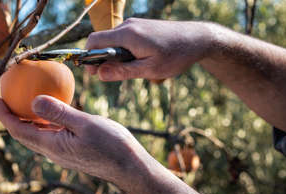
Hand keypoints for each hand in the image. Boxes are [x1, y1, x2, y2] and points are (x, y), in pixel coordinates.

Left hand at [0, 96, 152, 182]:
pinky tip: (51, 111)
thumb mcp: (85, 124)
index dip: (4, 116)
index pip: (19, 130)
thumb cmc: (112, 145)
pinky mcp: (72, 151)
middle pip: (23, 134)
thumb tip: (33, 100)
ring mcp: (62, 153)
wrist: (130, 167)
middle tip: (4, 99)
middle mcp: (53, 151)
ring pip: (36, 136)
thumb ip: (59, 113)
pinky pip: (50, 135)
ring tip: (23, 103)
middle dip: (10, 118)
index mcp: (52, 145)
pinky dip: (43, 122)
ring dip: (26, 120)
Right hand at [85, 18, 213, 80]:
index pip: (93, 41)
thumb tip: (99, 74)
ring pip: (114, 41)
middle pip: (102, 41)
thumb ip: (122, 71)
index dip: (88, 58)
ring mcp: (134, 24)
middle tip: (115, 75)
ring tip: (135, 69)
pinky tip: (142, 61)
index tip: (93, 73)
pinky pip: (124, 39)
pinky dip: (126, 51)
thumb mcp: (149, 69)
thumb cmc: (176, 55)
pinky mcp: (141, 27)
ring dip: (116, 56)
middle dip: (103, 59)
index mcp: (127, 34)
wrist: (197, 39)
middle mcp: (128, 25)